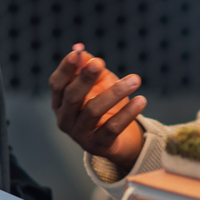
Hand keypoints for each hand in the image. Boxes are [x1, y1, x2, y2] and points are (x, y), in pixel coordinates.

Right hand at [50, 43, 146, 171]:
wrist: (120, 138)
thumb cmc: (106, 104)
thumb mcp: (99, 83)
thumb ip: (91, 68)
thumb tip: (84, 54)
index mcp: (60, 102)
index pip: (57, 84)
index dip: (65, 69)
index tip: (75, 54)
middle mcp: (65, 119)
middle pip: (72, 97)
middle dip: (85, 78)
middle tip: (99, 63)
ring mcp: (79, 134)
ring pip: (93, 111)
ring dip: (115, 92)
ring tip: (135, 79)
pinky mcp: (98, 146)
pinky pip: (112, 128)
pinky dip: (127, 113)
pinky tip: (141, 100)